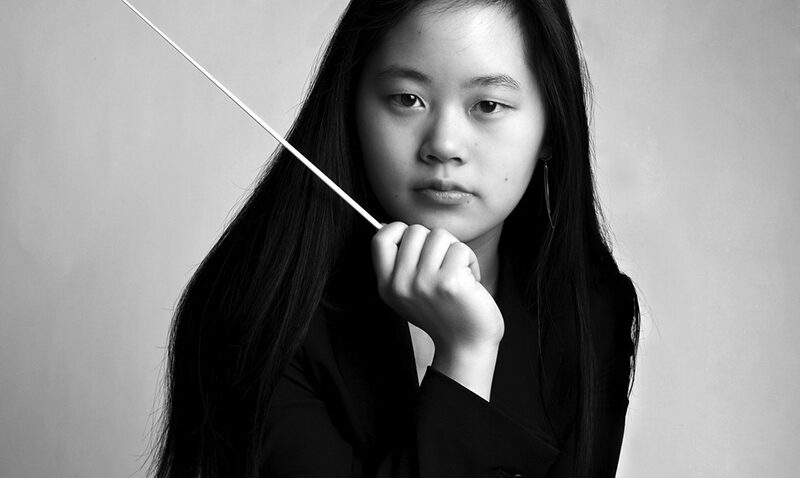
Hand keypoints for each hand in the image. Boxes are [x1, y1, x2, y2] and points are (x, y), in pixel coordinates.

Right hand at [371, 222, 504, 353]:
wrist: (466, 346)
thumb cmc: (443, 313)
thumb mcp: (408, 292)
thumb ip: (398, 263)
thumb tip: (389, 225)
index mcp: (387, 285)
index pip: (381, 238)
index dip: (400, 230)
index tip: (417, 245)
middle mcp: (401, 284)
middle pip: (414, 230)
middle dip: (434, 242)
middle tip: (443, 265)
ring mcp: (424, 283)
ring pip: (439, 235)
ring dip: (454, 250)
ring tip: (457, 273)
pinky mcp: (449, 282)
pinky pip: (460, 248)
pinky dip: (470, 261)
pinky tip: (470, 281)